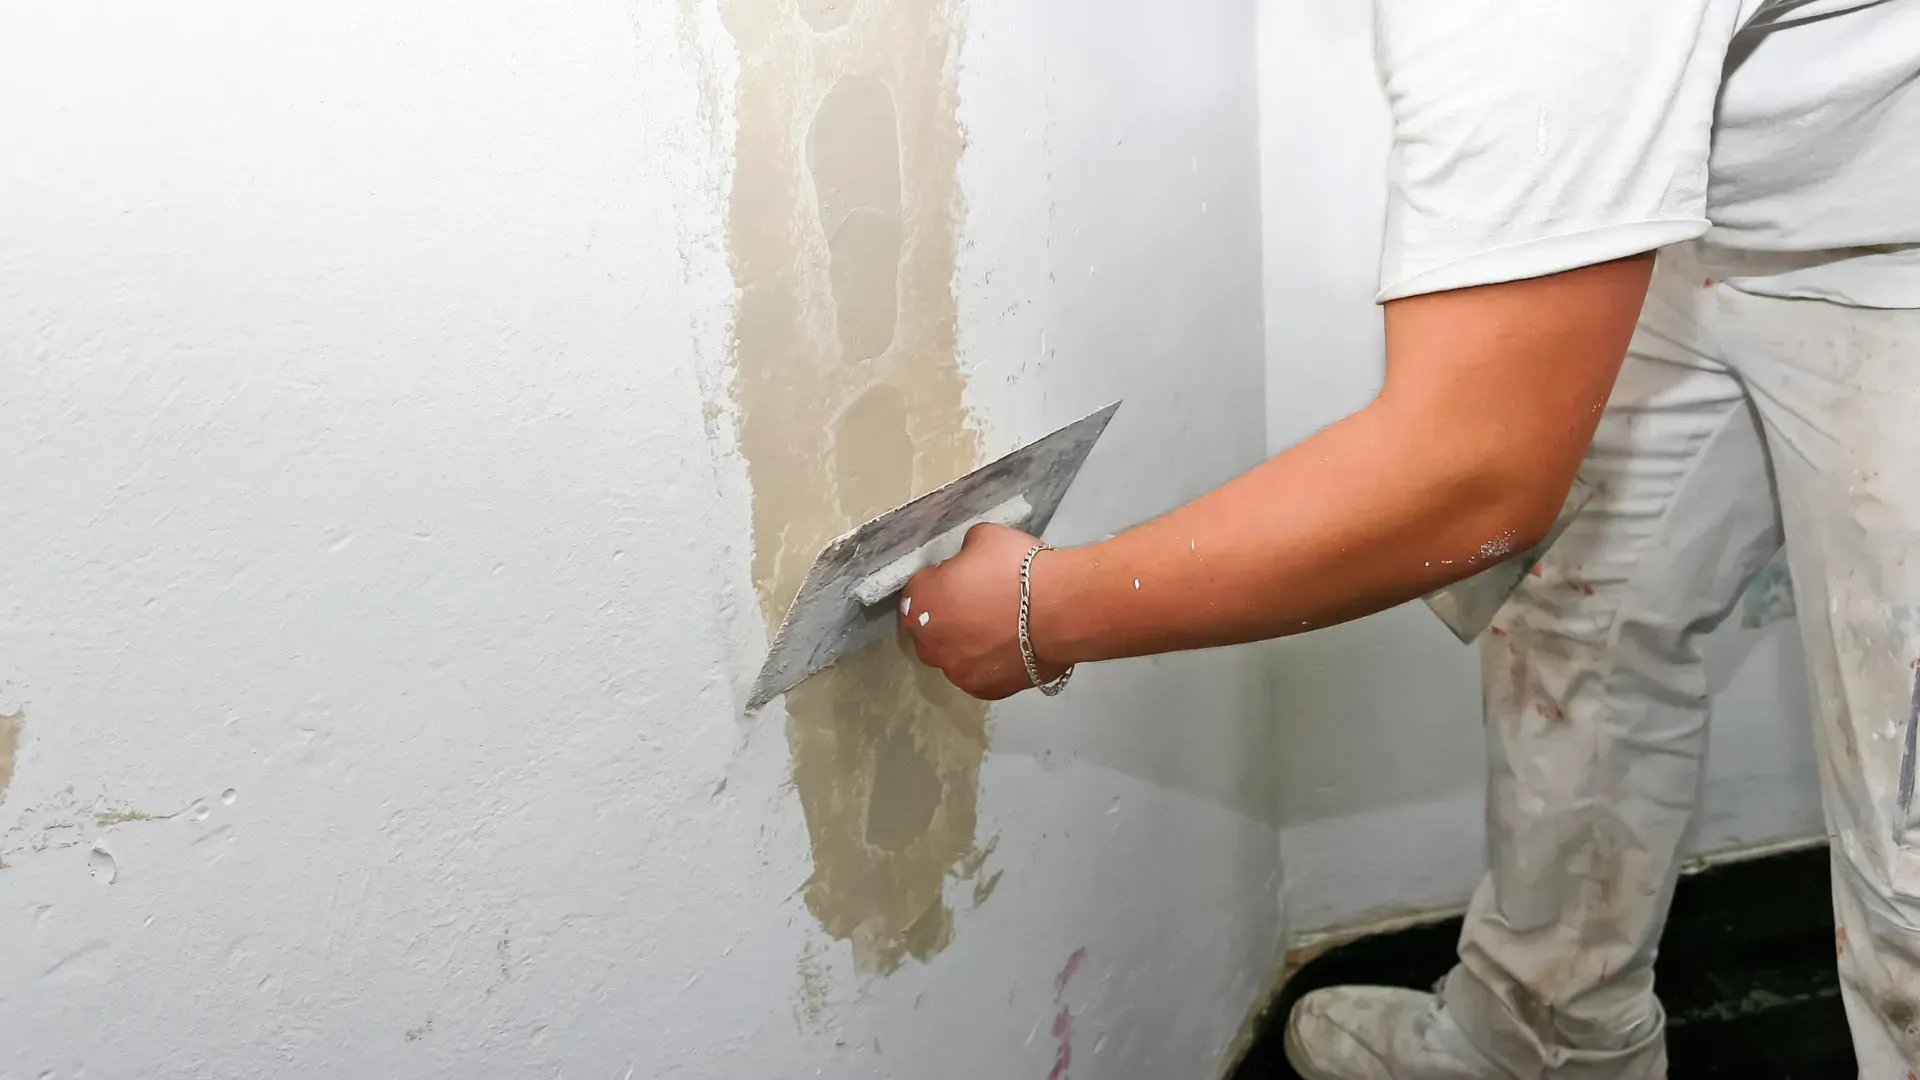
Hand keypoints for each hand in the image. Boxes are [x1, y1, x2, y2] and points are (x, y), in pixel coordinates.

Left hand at [899, 523, 1066, 699]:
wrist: (1061, 610)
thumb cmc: (1017, 569)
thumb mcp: (984, 538)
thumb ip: (966, 552)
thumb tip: (969, 561)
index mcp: (921, 603)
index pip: (920, 590)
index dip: (942, 581)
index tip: (964, 577)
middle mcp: (930, 642)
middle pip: (931, 628)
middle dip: (948, 616)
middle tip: (981, 603)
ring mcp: (956, 671)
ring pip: (954, 655)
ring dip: (968, 643)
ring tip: (999, 629)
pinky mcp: (984, 689)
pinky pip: (980, 673)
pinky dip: (990, 663)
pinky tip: (1010, 649)